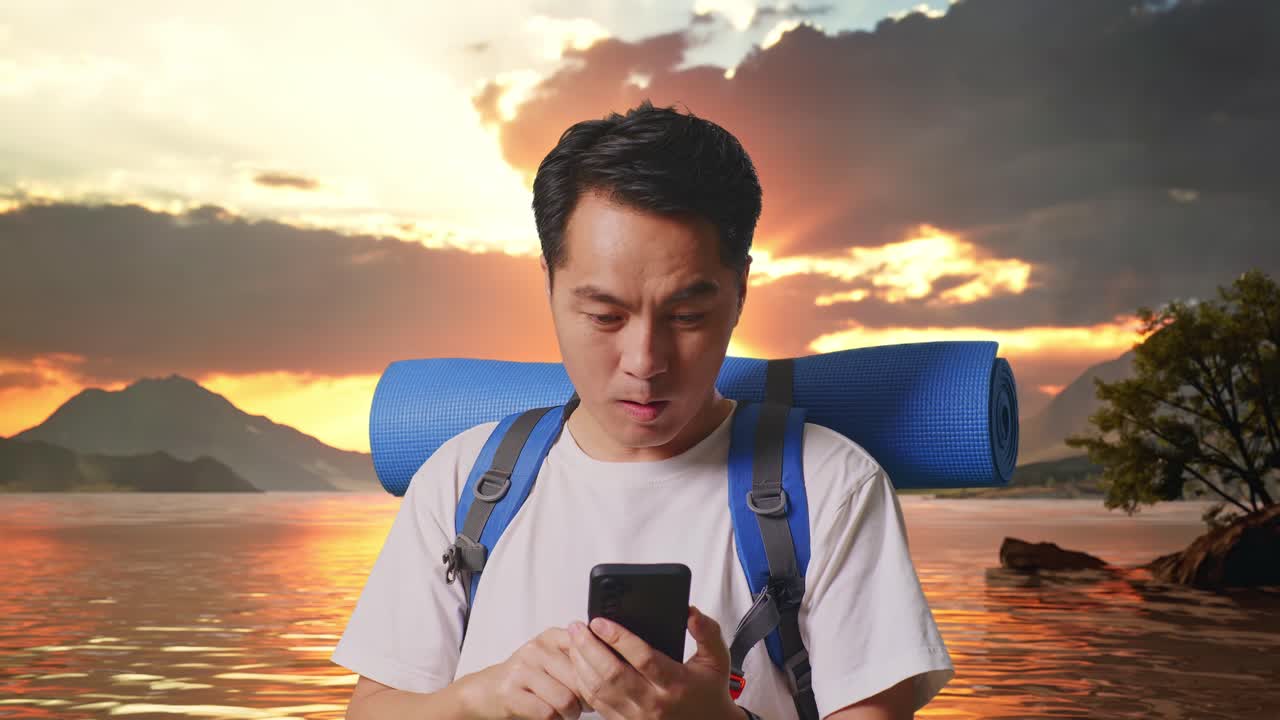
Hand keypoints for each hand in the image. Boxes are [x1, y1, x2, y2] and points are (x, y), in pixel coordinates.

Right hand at [462, 626, 591, 719]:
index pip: (586, 648)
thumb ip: (577, 655)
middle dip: (587, 699)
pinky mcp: (511, 693)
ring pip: (565, 698)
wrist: (487, 690)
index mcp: (551, 637)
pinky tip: (551, 716)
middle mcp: (537, 649)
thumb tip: (612, 665)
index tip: (601, 683)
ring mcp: (522, 670)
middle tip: (584, 705)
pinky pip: (547, 713)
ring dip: (571, 713)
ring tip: (567, 712)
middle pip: (580, 678)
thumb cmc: (526, 676)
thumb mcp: (551, 658)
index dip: (599, 671)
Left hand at [567, 605, 740, 719]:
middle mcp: (654, 702)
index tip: (600, 621)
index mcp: (676, 683)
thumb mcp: (717, 660)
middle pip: (613, 674)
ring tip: (575, 641)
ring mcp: (637, 717)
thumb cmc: (709, 693)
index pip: (643, 658)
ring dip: (582, 664)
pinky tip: (579, 665)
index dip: (618, 637)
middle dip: (590, 647)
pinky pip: (598, 704)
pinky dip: (584, 683)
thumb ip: (707, 632)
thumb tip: (690, 612)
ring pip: (600, 690)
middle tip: (578, 627)